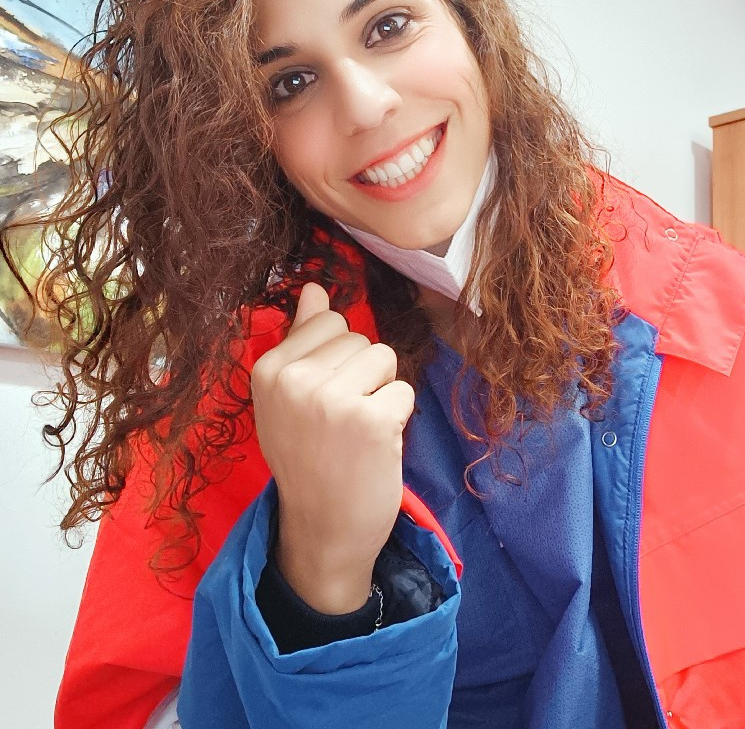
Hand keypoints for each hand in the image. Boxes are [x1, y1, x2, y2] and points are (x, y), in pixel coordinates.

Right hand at [250, 282, 414, 612]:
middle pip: (360, 339)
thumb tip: (313, 288)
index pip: (329, 322)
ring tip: (357, 431)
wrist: (323, 530)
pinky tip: (374, 446)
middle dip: (362, 375)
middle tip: (341, 422)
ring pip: (385, 360)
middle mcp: (294, 380)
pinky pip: (403, 390)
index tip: (322, 399)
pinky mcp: (370, 419)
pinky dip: (398, 417)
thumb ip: (301, 340)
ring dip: (381, 393)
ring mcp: (332, 399)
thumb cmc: (309, 460)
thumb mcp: (288, 399)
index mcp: (267, 370)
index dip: (338, 358)